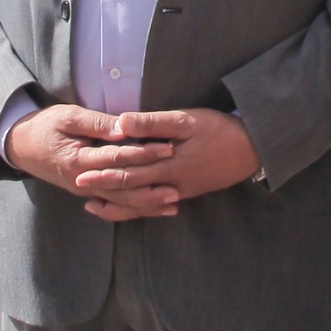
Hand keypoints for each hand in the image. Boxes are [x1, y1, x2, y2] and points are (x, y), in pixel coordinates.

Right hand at [3, 105, 172, 199]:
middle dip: (151, 186)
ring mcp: (86, 190)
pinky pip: (114, 204)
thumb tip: (123, 127)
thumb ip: (96, 123)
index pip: (117, 158)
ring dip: (147, 204)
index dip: (144, 154)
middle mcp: (83, 181)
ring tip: (173, 203)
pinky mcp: (89, 193)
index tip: (167, 148)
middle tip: (178, 186)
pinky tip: (155, 208)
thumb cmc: (45, 126)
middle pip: (122, 187)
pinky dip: (135, 208)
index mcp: (79, 160)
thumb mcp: (67, 116)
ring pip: (120, 202)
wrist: (22, 147)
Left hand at [69, 110, 261, 219]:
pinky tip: (127, 207)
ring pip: (141, 204)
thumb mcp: (188, 120)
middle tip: (77, 186)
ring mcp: (177, 192)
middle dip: (103, 188)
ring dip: (117, 204)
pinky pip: (154, 206)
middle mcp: (170, 184)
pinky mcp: (185, 193)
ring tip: (93, 205)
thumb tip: (122, 122)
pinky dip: (137, 209)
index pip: (129, 171)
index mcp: (168, 165)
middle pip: (130, 190)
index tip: (80, 169)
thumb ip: (154, 123)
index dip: (103, 171)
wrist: (252, 149)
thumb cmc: (220, 130)